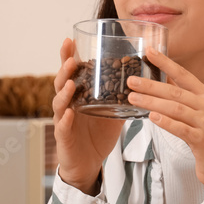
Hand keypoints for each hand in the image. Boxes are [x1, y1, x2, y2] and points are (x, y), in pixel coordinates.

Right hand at [51, 38, 123, 194]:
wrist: (88, 163)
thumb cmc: (98, 136)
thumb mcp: (113, 113)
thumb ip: (121, 97)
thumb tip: (143, 83)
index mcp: (78, 96)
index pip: (72, 72)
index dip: (69, 56)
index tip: (70, 40)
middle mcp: (68, 105)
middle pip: (61, 82)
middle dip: (64, 69)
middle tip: (72, 58)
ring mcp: (64, 120)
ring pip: (59, 103)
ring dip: (64, 92)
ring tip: (71, 82)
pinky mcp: (64, 137)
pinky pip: (63, 127)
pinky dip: (66, 119)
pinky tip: (70, 113)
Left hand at [126, 48, 203, 194]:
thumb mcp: (199, 114)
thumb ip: (184, 98)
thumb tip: (164, 81)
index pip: (184, 75)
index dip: (166, 63)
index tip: (149, 52)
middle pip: (176, 92)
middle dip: (151, 85)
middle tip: (131, 81)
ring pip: (176, 108)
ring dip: (152, 102)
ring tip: (133, 99)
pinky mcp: (202, 141)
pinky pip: (181, 128)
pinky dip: (165, 122)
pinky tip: (151, 117)